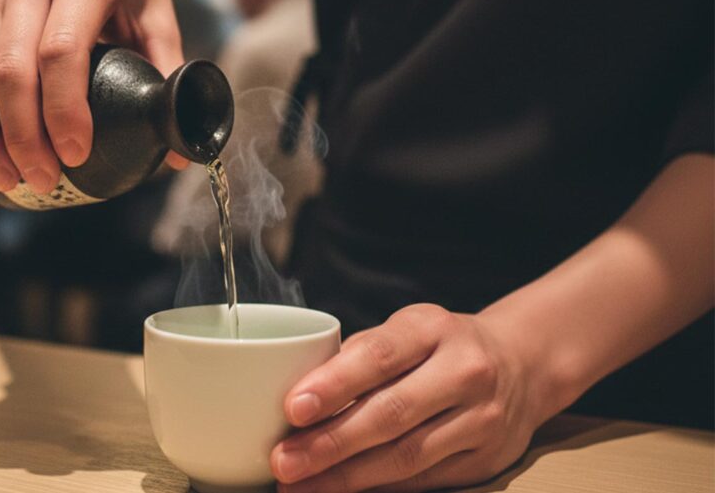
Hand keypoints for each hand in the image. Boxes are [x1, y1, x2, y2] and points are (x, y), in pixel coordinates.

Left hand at [271, 304, 546, 491]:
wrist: (522, 364)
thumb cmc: (441, 344)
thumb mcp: (406, 329)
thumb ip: (360, 355)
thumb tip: (299, 392)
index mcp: (434, 329)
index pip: (380, 356)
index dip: (335, 384)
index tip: (292, 408)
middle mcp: (465, 372)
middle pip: (391, 414)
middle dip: (330, 443)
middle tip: (284, 460)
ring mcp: (481, 419)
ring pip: (406, 456)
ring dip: (346, 477)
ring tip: (299, 484)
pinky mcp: (487, 460)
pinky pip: (424, 480)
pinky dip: (378, 488)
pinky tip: (340, 491)